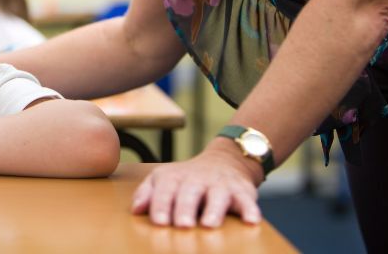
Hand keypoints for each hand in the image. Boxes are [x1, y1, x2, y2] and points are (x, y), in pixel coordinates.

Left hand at [131, 140, 262, 227]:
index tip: (159, 222)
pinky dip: (250, 209)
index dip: (161, 205)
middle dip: (186, 208)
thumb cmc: (188, 179)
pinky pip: (247, 199)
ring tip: (210, 225)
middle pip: (190, 193)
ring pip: (218, 195)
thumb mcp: (164, 180)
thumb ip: (147, 194)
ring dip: (214, 210)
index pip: (165, 190)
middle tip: (183, 225)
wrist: (225, 161)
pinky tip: (252, 221)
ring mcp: (220, 184)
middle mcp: (198, 179)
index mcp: (175, 178)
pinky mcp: (242, 190)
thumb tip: (136, 210)